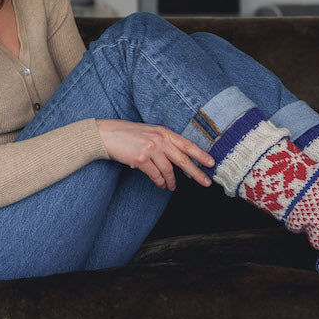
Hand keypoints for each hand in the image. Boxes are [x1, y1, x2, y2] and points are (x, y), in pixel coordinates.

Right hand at [95, 119, 214, 190]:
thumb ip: (164, 142)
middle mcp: (159, 139)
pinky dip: (159, 182)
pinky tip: (161, 185)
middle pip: (183, 159)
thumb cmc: (129, 134)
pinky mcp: (140, 159)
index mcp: (164, 132)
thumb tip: (178, 159)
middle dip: (196, 172)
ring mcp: (150, 149)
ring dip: (172, 181)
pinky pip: (155, 175)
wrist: (107, 134)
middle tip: (206, 182)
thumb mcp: (151, 133)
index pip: (187, 144)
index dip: (200, 154)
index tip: (211, 162)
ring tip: (172, 187)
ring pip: (168, 170)